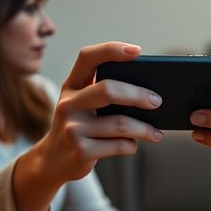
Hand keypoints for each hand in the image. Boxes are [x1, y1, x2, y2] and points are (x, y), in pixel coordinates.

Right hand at [37, 42, 162, 183]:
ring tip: (156, 133)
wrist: (53, 160)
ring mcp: (73, 128)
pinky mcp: (81, 151)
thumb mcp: (82, 105)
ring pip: (120, 123)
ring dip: (144, 129)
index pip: (87, 57)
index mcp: (72, 86)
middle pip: (108, 90)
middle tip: (157, 101)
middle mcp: (69, 104)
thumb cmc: (79, 126)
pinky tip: (134, 145)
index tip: (137, 51)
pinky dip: (131, 145)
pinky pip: (119, 145)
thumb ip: (104, 94)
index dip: (111, 49)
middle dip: (138, 95)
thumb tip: (148, 92)